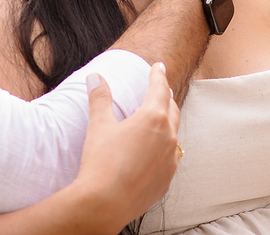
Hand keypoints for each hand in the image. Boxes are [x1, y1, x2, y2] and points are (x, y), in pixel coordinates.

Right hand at [70, 63, 180, 229]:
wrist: (105, 202)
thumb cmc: (102, 162)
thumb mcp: (99, 125)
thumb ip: (99, 98)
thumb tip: (95, 77)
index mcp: (153, 118)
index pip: (159, 89)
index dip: (158, 75)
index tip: (159, 67)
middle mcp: (167, 137)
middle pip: (172, 110)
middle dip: (166, 97)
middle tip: (162, 88)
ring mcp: (170, 161)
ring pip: (174, 135)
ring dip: (168, 123)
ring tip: (162, 118)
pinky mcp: (166, 180)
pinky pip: (171, 158)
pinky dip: (165, 149)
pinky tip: (157, 152)